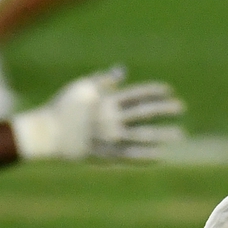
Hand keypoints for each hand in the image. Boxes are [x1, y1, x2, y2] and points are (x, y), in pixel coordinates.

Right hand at [11, 67, 184, 160]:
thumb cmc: (62, 107)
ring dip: (162, 135)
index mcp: (107, 101)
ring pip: (141, 136)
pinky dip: (145, 156)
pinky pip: (129, 156)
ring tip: (179, 134)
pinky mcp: (104, 155)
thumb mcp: (81, 86)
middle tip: (181, 108)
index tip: (170, 91)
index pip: (137, 94)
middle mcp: (111, 120)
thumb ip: (103, 80)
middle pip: (144, 113)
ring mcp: (109, 139)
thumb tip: (123, 71)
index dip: (155, 91)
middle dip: (165, 110)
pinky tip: (159, 156)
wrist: (45, 134)